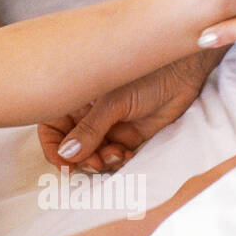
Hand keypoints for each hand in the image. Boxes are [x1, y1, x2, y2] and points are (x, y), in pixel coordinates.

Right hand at [37, 51, 218, 173]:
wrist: (183, 70)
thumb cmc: (144, 72)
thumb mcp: (111, 102)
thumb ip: (88, 130)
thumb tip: (66, 155)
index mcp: (76, 98)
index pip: (53, 128)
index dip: (54, 148)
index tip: (64, 165)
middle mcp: (89, 113)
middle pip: (73, 146)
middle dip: (81, 158)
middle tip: (94, 163)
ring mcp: (109, 125)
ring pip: (94, 154)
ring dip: (101, 161)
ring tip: (116, 154)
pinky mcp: (130, 135)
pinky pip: (116, 156)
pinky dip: (118, 161)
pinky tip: (127, 154)